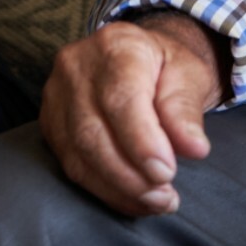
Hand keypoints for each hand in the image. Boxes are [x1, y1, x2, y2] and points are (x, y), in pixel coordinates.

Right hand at [42, 12, 224, 215]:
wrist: (138, 60)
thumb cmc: (165, 67)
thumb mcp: (188, 75)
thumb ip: (186, 110)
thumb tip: (194, 148)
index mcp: (115, 45)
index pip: (120, 98)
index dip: (141, 141)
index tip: (166, 172)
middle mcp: (76, 67)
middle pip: (92, 131)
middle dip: (130, 174)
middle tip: (165, 195)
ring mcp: (57, 95)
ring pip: (78, 154)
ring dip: (118, 188)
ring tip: (156, 200)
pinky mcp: (51, 124)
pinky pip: (71, 165)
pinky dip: (104, 189)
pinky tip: (133, 198)